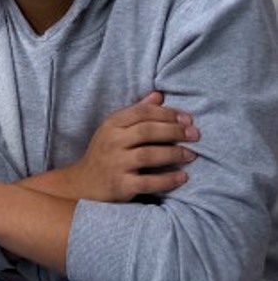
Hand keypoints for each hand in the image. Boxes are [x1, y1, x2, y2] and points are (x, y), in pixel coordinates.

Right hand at [54, 92, 198, 201]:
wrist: (83, 184)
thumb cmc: (105, 153)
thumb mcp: (114, 129)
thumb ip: (137, 112)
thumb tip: (159, 95)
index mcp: (111, 124)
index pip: (141, 112)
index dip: (167, 113)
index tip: (187, 118)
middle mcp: (111, 142)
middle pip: (147, 131)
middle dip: (175, 131)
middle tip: (195, 134)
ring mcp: (115, 164)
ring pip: (148, 155)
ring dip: (174, 154)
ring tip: (192, 154)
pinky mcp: (120, 185)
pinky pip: (147, 182)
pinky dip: (167, 180)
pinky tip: (182, 177)